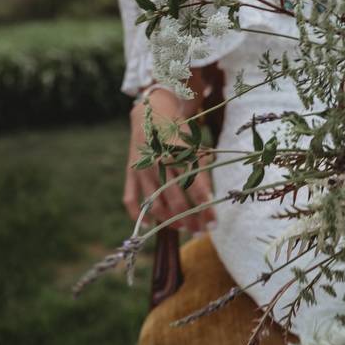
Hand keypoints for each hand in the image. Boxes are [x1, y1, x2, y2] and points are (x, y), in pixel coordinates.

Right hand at [122, 88, 216, 232]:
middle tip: (199, 230)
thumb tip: (208, 200)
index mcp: (179, 154)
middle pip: (176, 201)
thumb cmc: (179, 133)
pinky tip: (150, 224)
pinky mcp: (130, 173)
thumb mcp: (194, 146)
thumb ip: (200, 170)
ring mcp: (142, 169)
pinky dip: (138, 215)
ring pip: (155, 205)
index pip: (196, 188)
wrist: (152, 114)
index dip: (205, 208)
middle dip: (189, 219)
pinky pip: (131, 200)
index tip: (214, 223)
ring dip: (169, 221)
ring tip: (182, 228)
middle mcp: (159, 163)